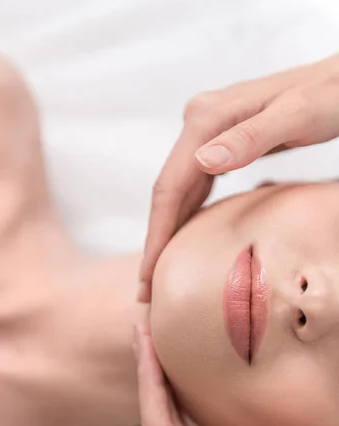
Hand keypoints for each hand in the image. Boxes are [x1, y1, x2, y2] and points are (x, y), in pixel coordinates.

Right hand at [139, 53, 338, 301]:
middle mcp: (200, 123)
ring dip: (168, 231)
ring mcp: (208, 132)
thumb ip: (251, 138)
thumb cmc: (328, 96)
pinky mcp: (221, 141)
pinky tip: (185, 237)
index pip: (170, 186)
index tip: (147, 275)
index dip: (157, 234)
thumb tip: (205, 162)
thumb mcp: (296, 115)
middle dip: (156, 240)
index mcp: (207, 119)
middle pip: (168, 191)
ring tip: (159, 271)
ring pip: (179, 190)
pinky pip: (195, 185)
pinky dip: (188, 214)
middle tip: (146, 288)